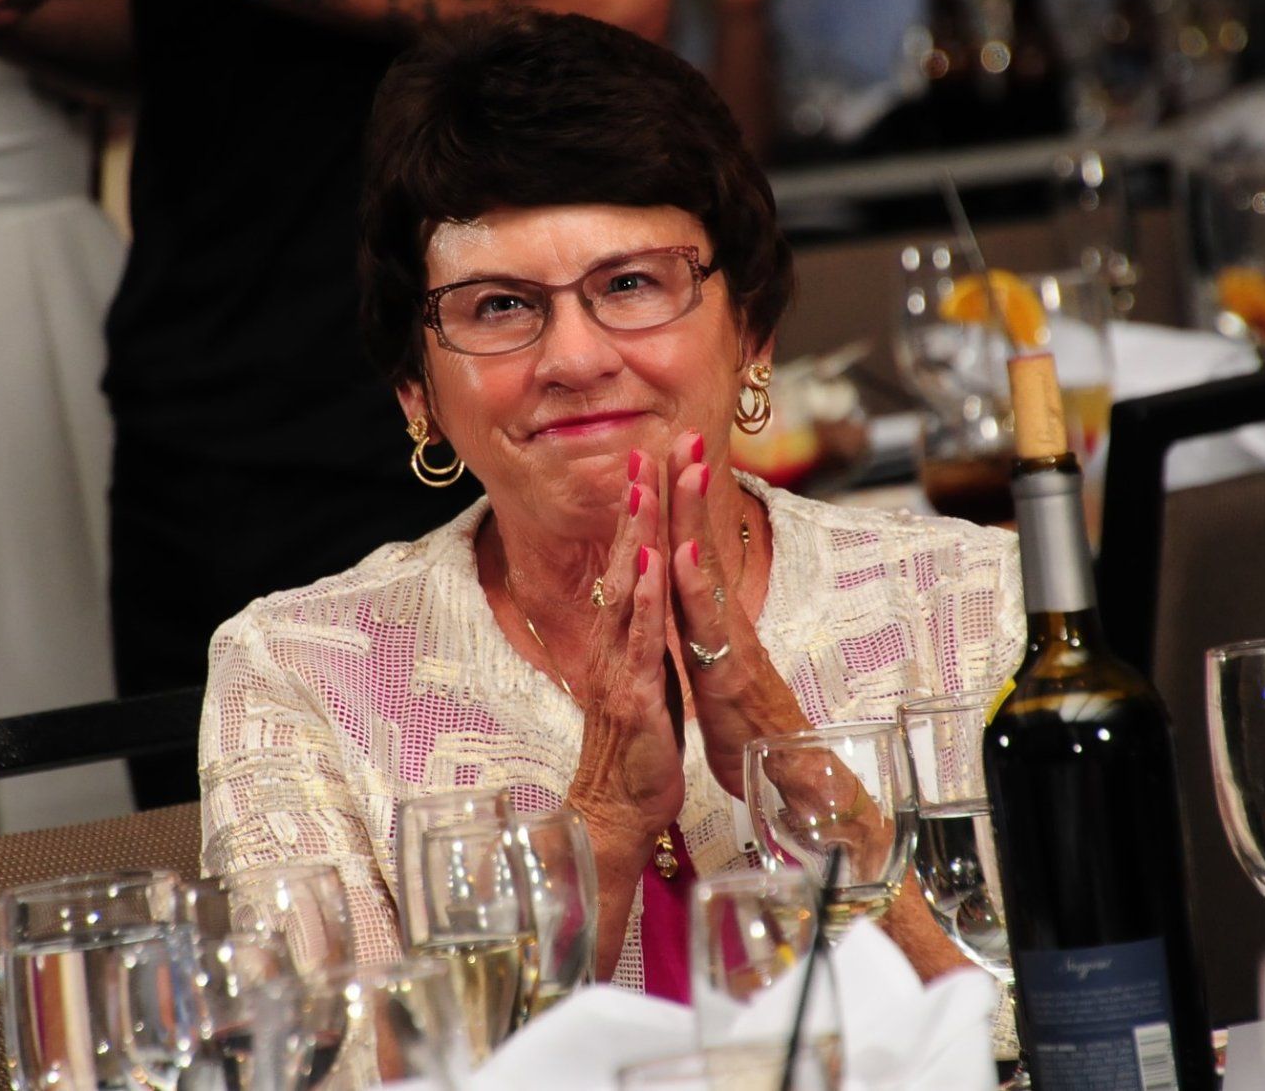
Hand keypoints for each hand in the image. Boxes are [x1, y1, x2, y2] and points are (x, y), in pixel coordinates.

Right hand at [564, 448, 685, 847]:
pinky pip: (640, 640)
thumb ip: (642, 641)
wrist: (618, 811)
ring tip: (645, 490)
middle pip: (623, 564)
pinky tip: (651, 563)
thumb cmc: (637, 750)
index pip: (629, 565)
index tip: (646, 466)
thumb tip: (647, 606)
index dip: (637, 516)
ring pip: (628, 591)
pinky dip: (645, 598)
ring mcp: (619, 667)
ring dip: (637, 538)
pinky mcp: (633, 695)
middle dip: (636, 507)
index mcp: (621, 640)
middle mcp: (613, 644)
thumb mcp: (644, 682)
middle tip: (644, 453)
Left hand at [665, 428, 804, 798]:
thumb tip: (691, 600)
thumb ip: (704, 634)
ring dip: (693, 517)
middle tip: (682, 432)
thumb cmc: (748, 729)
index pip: (692, 550)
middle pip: (702, 543)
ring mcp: (730, 643)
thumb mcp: (715, 672)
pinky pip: (707, 626)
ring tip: (684, 468)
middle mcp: (725, 621)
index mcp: (714, 620)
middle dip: (690, 486)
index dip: (679, 504)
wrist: (785, 783)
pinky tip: (681, 554)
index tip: (669, 452)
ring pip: (706, 571)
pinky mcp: (729, 674)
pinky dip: (694, 588)